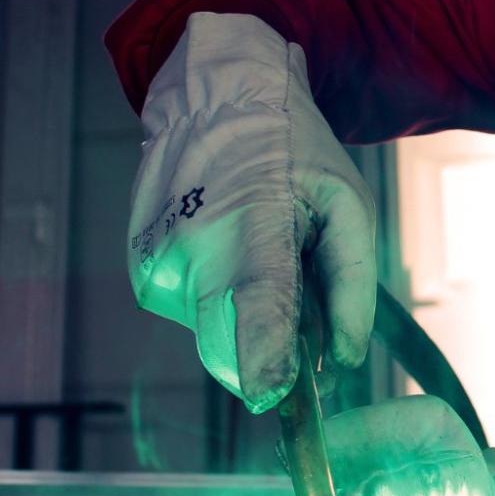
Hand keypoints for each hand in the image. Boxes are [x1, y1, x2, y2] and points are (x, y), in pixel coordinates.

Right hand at [126, 12, 375, 412]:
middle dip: (270, 356)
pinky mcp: (144, 275)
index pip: (256, 303)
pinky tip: (230, 249)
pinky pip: (196, 315)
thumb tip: (344, 360)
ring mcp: (158, 266)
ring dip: (247, 319)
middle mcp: (192, 250)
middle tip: (303, 316)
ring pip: (216, 334)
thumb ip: (351, 286)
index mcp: (250, 224)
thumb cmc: (290, 150)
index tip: (272, 397)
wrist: (210, 98)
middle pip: (231, 346)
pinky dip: (222, 300)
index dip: (265, 357)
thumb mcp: (348, 203)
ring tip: (260, 250)